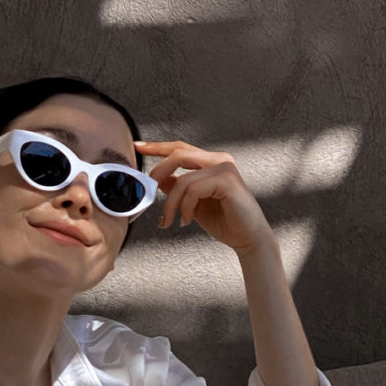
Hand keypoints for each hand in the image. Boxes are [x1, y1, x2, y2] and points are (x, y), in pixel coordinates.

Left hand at [133, 140, 274, 254]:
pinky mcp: (227, 181)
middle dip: (158, 171)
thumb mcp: (192, 202)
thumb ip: (177, 187)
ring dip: (171, 203)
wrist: (248, 238)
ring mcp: (225, 168)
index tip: (138, 147)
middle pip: (179, 154)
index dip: (158, 147)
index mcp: (211, 161)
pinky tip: (187, 220)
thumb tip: (156, 179)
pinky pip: (193, 190)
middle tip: (148, 191)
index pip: (180, 148)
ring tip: (169, 221)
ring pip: (183, 179)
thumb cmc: (224, 220)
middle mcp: (219, 159)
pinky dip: (185, 207)